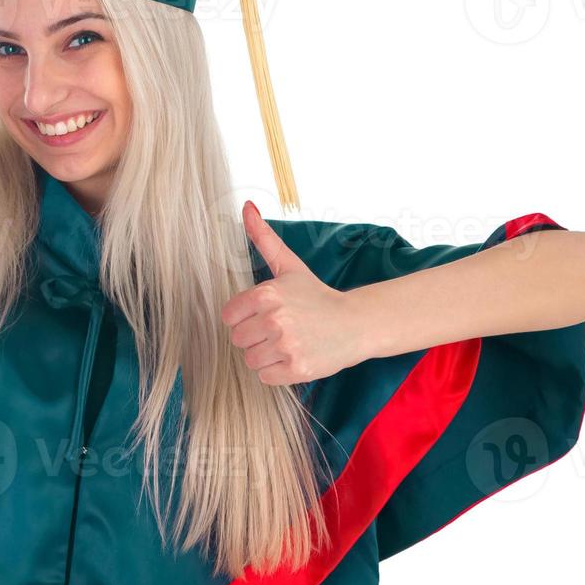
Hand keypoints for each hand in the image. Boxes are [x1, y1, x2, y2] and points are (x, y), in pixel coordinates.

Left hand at [220, 201, 369, 385]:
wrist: (355, 323)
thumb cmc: (317, 296)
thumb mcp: (289, 266)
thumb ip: (263, 239)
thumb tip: (246, 207)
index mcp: (267, 294)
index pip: (229, 316)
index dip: (244, 317)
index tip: (265, 314)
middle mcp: (275, 319)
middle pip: (237, 339)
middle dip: (254, 337)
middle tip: (280, 329)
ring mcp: (286, 346)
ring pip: (250, 360)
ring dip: (265, 355)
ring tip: (287, 342)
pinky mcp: (296, 369)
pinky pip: (265, 377)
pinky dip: (277, 371)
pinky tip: (294, 356)